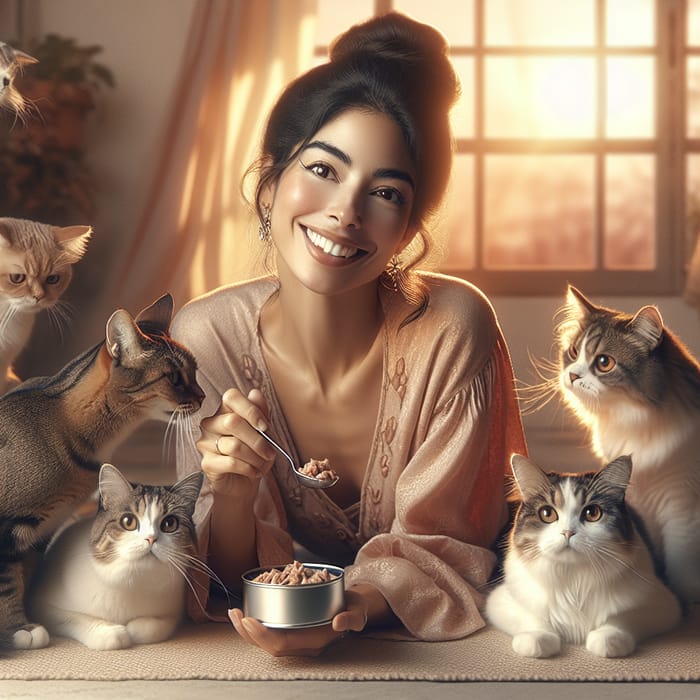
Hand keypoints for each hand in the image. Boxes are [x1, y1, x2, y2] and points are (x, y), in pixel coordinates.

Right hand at [197, 388, 275, 496]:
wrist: (244, 484)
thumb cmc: (253, 455)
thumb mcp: (263, 432)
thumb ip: (261, 412)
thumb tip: (255, 393)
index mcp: (225, 410)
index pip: (231, 396)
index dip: (250, 410)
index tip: (265, 426)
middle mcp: (211, 423)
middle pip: (232, 422)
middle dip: (257, 440)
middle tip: (270, 452)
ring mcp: (206, 443)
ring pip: (234, 445)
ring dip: (255, 457)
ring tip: (263, 464)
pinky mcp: (207, 463)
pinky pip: (231, 462)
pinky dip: (249, 468)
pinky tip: (254, 472)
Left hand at [228, 589, 368, 656]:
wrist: (354, 608)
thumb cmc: (355, 608)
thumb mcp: (358, 611)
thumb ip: (352, 618)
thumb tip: (339, 622)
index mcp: (315, 641)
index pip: (283, 644)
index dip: (263, 635)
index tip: (249, 620)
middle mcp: (303, 644)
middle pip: (269, 645)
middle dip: (249, 633)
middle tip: (236, 614)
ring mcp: (297, 638)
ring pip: (266, 641)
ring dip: (247, 630)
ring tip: (234, 613)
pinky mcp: (292, 630)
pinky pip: (269, 632)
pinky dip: (255, 625)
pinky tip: (245, 612)